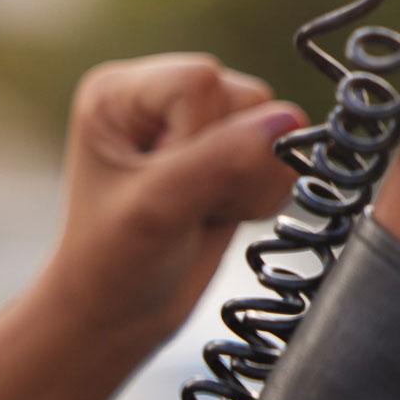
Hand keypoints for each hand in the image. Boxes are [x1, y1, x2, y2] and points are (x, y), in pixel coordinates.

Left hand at [37, 54, 303, 343]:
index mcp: (122, 93)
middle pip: (246, 99)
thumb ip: (219, 163)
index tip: (169, 189)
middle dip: (232, 163)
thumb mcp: (153, 213)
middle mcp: (162, 96)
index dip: (203, 138)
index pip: (200, 82)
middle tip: (189, 206)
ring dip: (251, 183)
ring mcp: (201, 123)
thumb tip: (289, 119)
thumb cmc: (110, 267)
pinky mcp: (232, 150)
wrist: (116, 317)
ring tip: (204, 212)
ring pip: (275, 124)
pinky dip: (264, 193)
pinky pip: (285, 154)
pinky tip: (221, 213)